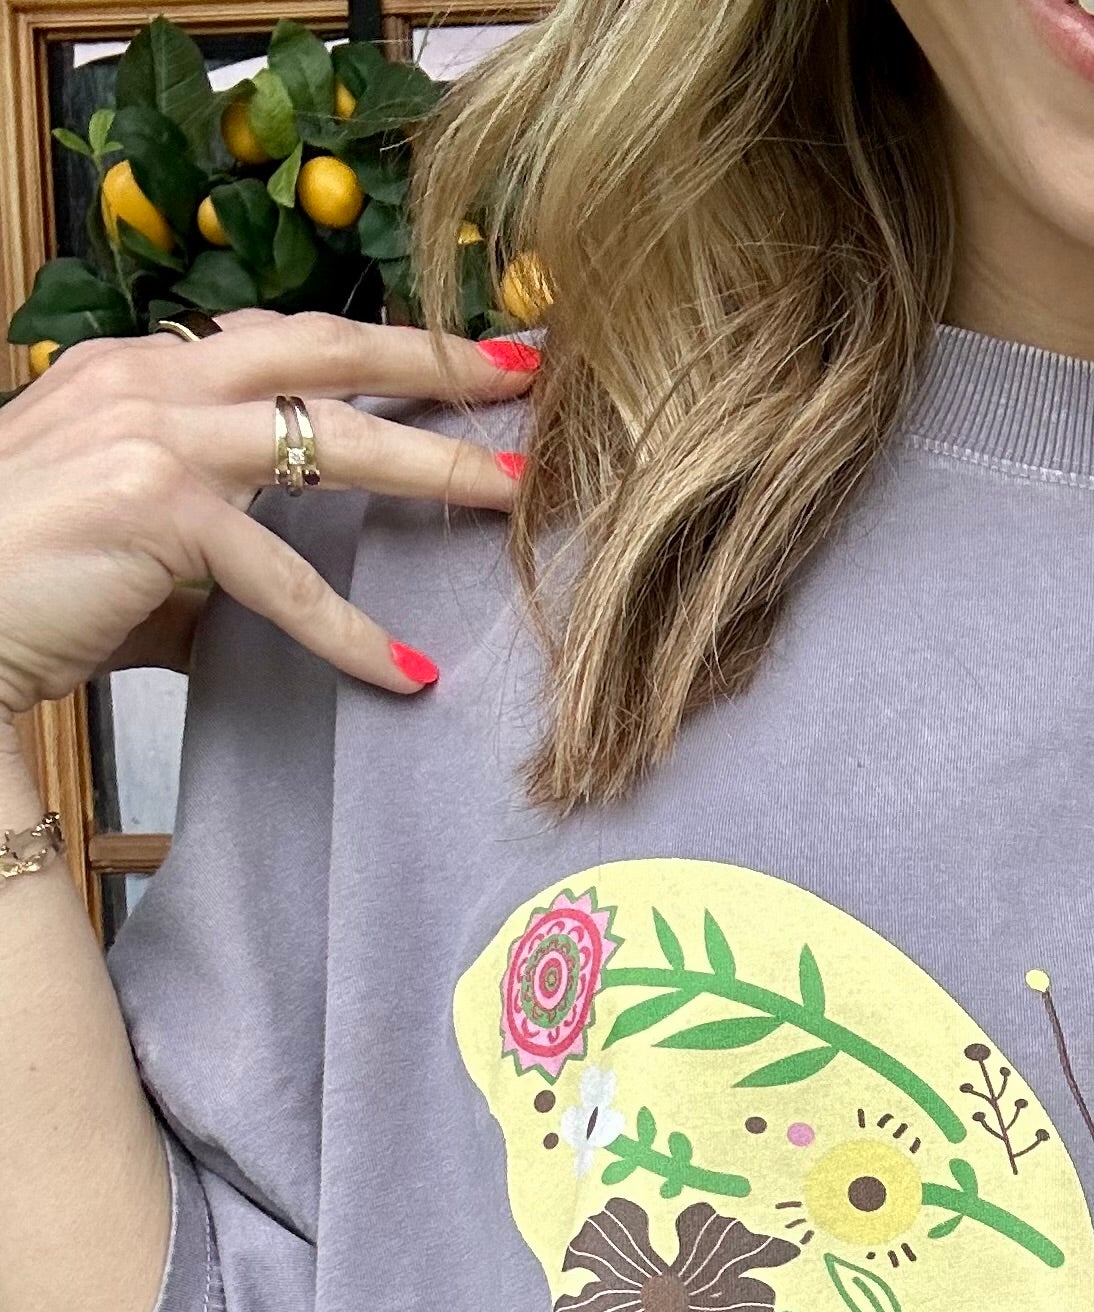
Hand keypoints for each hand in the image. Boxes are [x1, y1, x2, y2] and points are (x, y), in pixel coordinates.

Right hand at [0, 313, 534, 720]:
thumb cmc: (24, 587)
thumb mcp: (129, 548)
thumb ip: (206, 555)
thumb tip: (270, 608)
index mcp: (139, 372)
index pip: (279, 340)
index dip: (372, 345)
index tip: (454, 357)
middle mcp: (150, 381)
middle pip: (323, 349)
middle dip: (433, 361)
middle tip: (522, 376)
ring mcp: (154, 435)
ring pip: (330, 440)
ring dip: (433, 467)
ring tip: (512, 492)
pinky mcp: (157, 510)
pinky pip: (284, 575)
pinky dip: (349, 631)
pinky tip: (402, 670)